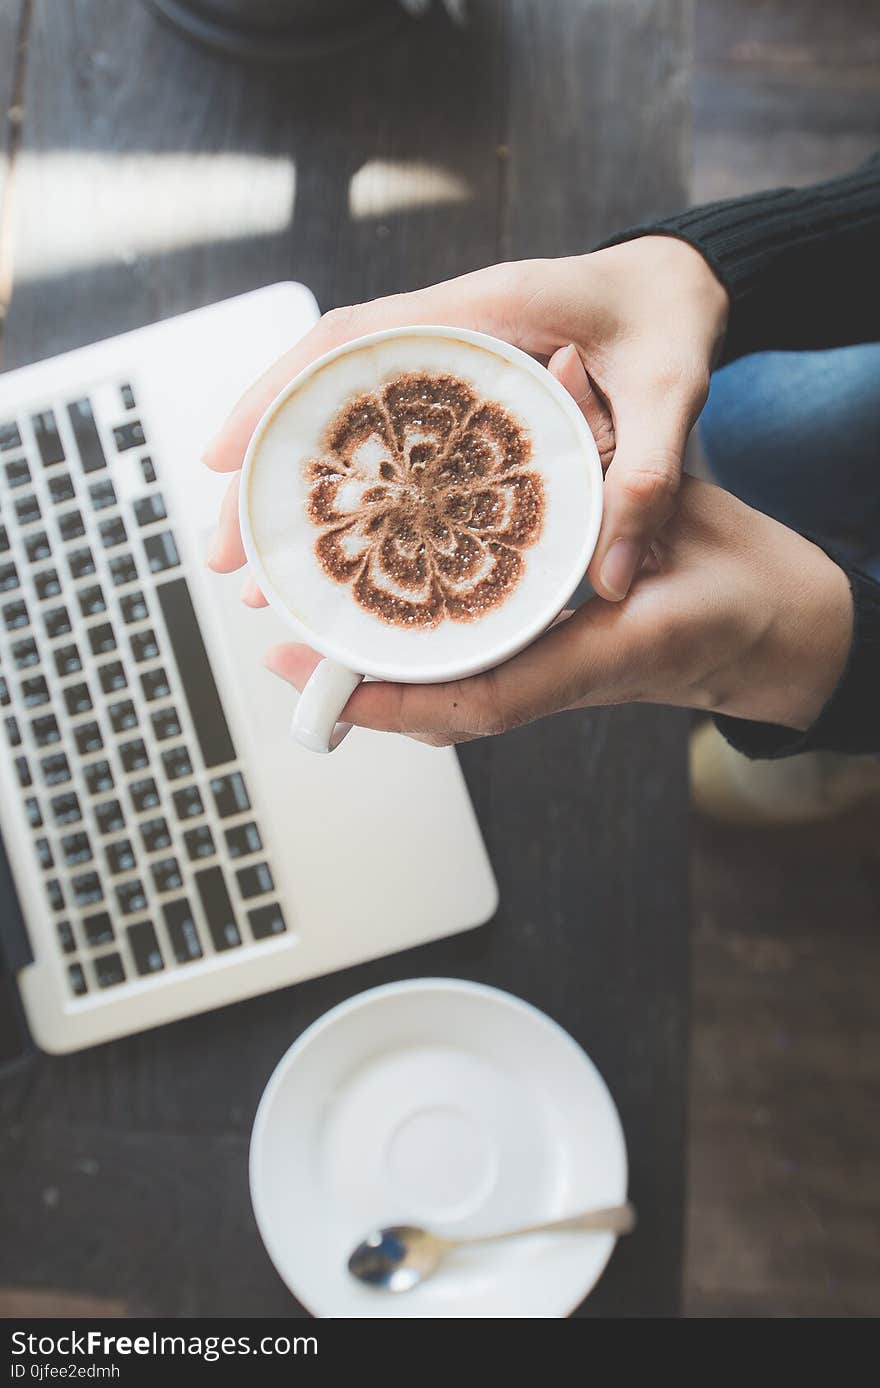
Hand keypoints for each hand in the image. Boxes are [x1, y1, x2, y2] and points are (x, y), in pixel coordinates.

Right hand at [206, 235, 728, 601]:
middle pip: (322, 382)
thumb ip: (648, 472)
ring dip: (289, 470)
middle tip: (225, 548)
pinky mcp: (454, 381)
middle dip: (260, 455)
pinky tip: (320, 525)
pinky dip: (339, 468)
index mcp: (482, 309)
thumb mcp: (673, 391)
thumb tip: (612, 581)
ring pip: (340, 403)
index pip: (351, 341)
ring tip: (255, 553)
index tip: (220, 455)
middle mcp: (446, 326)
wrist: (679, 278)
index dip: (276, 393)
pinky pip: (376, 418)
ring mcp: (444, 353)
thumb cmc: (672, 318)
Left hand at [262, 477, 852, 746]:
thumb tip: (564, 367)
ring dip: (375, 662)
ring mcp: (541, 667)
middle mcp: (547, 673)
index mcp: (586, 664)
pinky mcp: (542, 651)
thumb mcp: (687, 527)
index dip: (394, 696)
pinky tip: (373, 610)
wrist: (766, 628)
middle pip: (436, 699)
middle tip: (284, 644)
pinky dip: (415, 646)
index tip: (320, 680)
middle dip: (358, 683)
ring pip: (443, 684)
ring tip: (305, 623)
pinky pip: (468, 661)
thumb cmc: (735, 596)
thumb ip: (623, 448)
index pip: (477, 700)